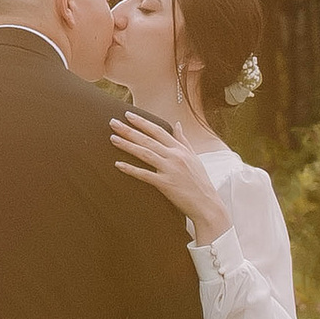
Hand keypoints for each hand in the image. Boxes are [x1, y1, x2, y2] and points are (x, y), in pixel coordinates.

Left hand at [110, 106, 231, 242]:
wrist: (207, 204)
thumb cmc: (200, 182)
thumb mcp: (194, 157)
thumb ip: (183, 140)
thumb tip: (177, 124)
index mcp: (180, 149)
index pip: (158, 130)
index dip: (142, 122)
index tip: (128, 114)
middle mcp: (175, 156)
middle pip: (148, 139)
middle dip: (129, 129)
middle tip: (112, 122)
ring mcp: (170, 169)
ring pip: (145, 153)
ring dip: (127, 145)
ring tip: (112, 138)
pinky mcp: (165, 184)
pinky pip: (145, 174)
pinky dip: (131, 169)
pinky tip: (118, 164)